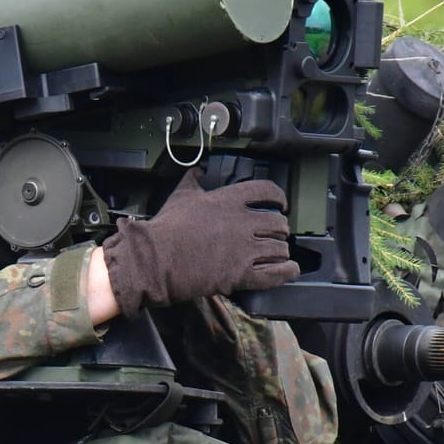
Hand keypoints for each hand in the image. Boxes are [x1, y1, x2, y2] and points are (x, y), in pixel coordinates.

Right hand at [98, 171, 298, 313]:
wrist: (154, 260)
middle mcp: (242, 222)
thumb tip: (198, 170)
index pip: (267, 191)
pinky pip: (275, 273)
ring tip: (278, 254)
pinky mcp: (241, 274)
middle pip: (278, 223)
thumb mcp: (180, 196)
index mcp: (229, 200)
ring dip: (281, 251)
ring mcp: (244, 249)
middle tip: (275, 233)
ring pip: (279, 248)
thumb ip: (194, 180)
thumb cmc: (166, 229)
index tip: (281, 204)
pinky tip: (288, 270)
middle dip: (280, 229)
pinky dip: (286, 272)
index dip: (279, 197)